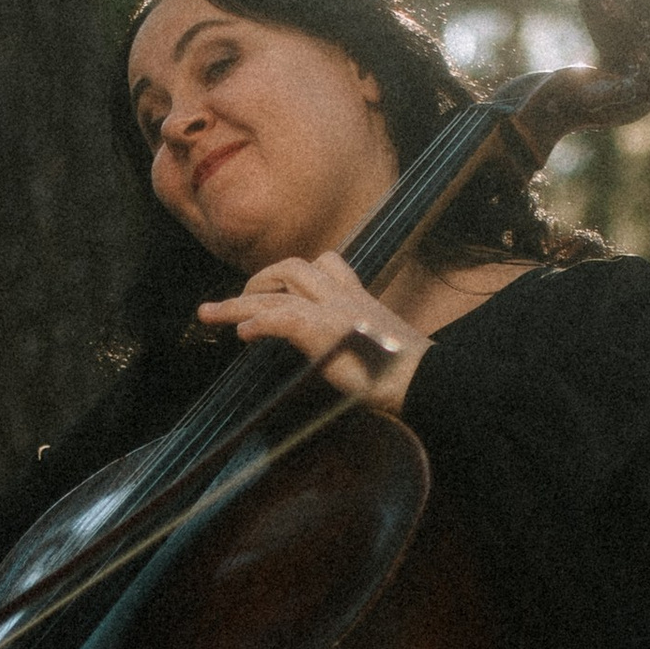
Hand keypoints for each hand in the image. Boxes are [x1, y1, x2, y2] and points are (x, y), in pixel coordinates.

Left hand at [196, 254, 428, 411]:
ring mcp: (336, 311)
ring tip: (221, 315)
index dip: (291, 277)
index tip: (269, 293)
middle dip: (260, 280)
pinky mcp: (327, 330)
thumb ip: (354, 342)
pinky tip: (243, 334)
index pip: (326, 265)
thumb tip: (336, 355)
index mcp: (360, 299)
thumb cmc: (407, 376)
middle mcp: (347, 297)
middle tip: (235, 302)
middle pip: (295, 267)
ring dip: (244, 298)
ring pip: (281, 286)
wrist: (428, 383)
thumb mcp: (380, 350)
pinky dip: (259, 321)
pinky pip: (283, 316)